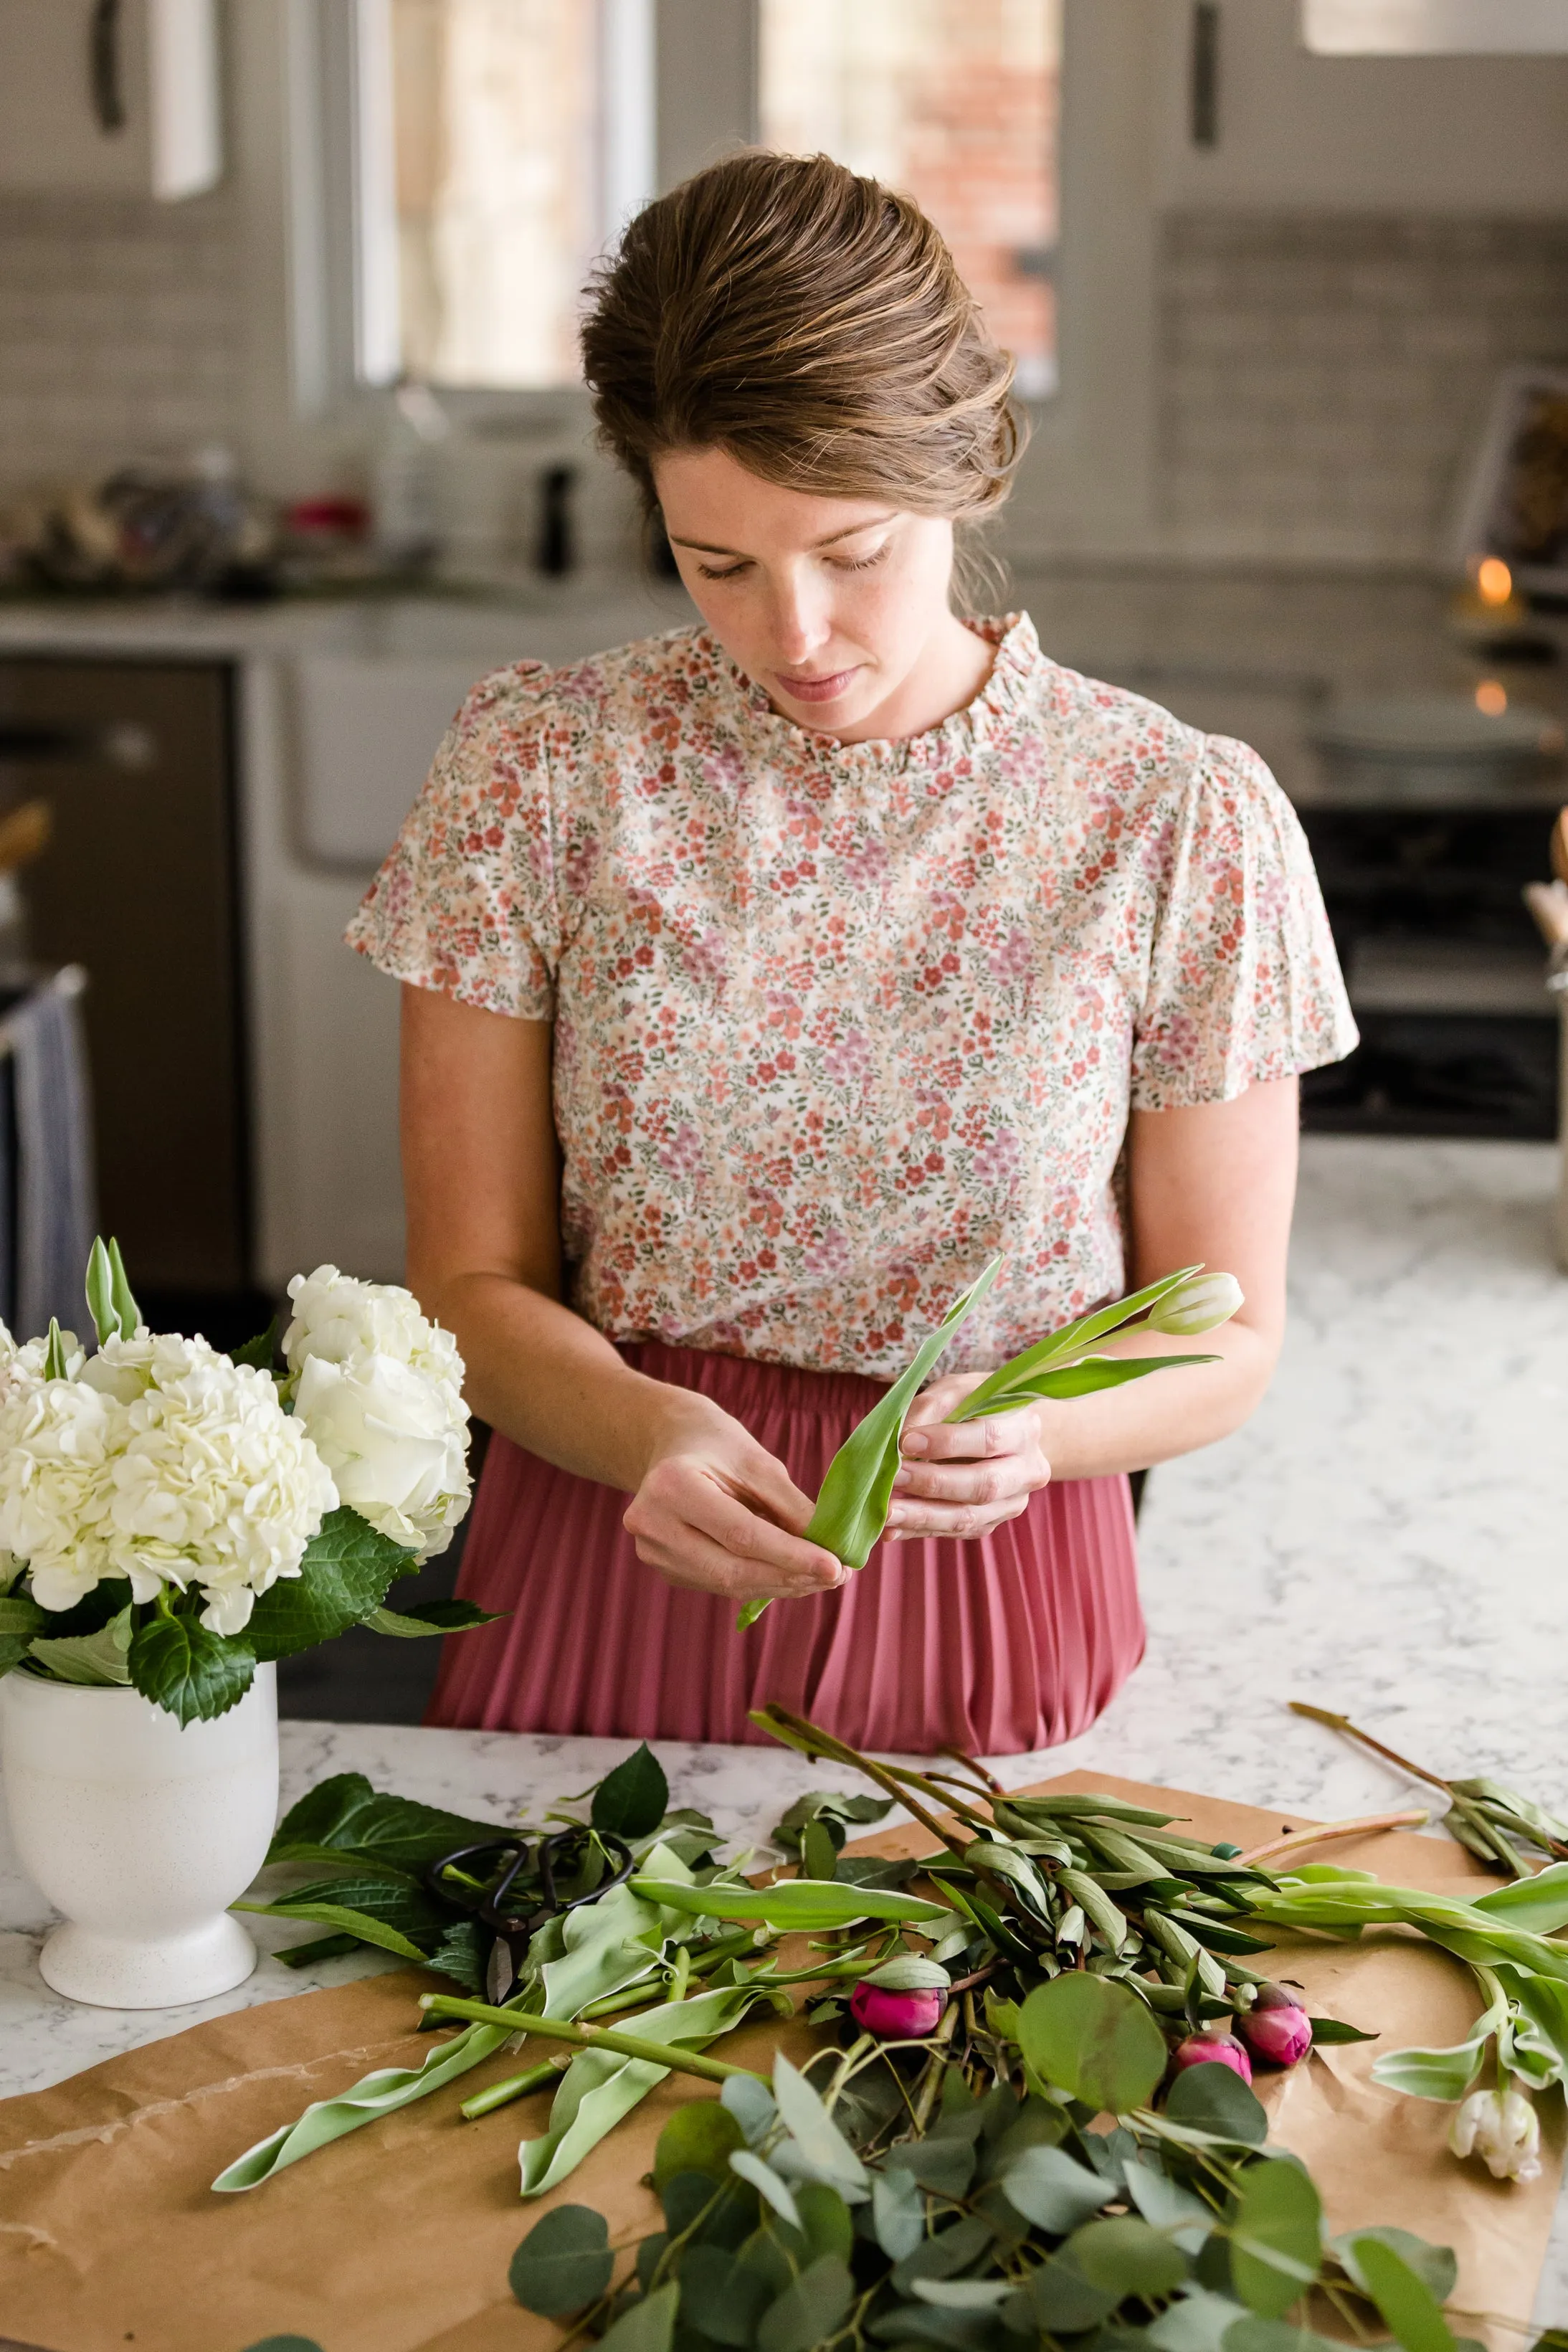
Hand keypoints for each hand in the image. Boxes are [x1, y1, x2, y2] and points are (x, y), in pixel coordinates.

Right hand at [622, 1389, 845, 1604]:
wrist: (671, 1444)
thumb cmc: (717, 1445)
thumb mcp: (759, 1464)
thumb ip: (792, 1509)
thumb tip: (832, 1554)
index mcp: (673, 1485)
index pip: (741, 1535)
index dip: (791, 1555)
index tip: (835, 1566)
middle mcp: (652, 1523)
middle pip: (732, 1568)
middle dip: (790, 1576)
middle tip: (836, 1577)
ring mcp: (652, 1551)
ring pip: (727, 1583)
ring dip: (779, 1585)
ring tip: (821, 1578)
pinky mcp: (663, 1567)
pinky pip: (719, 1584)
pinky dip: (759, 1583)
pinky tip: (790, 1575)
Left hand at [886, 1376, 1051, 1541]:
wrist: (1005, 1432)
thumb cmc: (976, 1404)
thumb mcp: (956, 1390)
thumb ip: (929, 1409)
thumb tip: (898, 1443)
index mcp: (1023, 1428)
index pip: (988, 1438)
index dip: (947, 1442)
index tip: (907, 1442)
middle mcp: (1027, 1470)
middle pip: (983, 1485)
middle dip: (933, 1484)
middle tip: (893, 1478)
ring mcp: (1012, 1502)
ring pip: (969, 1517)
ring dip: (922, 1517)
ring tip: (886, 1512)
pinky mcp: (992, 1522)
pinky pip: (955, 1532)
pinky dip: (920, 1530)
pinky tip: (892, 1528)